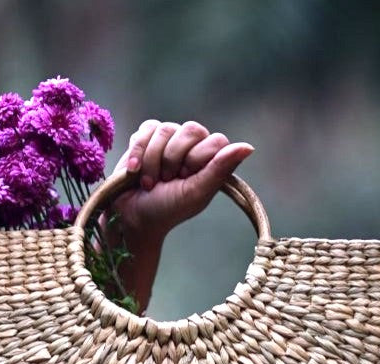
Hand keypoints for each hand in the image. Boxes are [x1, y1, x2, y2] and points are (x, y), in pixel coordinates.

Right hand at [111, 119, 254, 243]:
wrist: (131, 217)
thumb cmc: (167, 209)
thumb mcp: (195, 192)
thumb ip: (220, 169)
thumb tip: (249, 147)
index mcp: (210, 161)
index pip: (216, 140)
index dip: (199, 157)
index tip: (186, 178)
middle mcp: (192, 147)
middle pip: (191, 129)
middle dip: (174, 157)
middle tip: (168, 180)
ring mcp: (168, 140)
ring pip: (165, 129)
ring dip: (153, 160)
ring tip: (150, 182)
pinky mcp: (145, 138)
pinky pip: (146, 130)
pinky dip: (138, 152)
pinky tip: (135, 171)